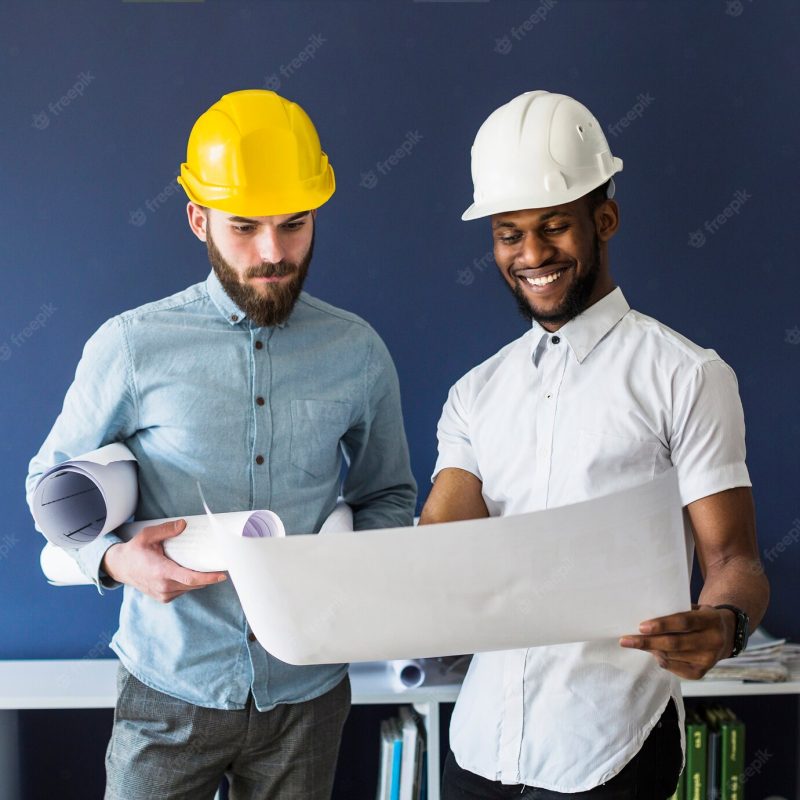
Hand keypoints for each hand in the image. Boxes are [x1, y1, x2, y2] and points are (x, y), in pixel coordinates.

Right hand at [102, 519, 226, 603]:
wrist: (120, 567)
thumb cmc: (135, 550)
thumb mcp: (147, 535)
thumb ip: (165, 530)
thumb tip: (183, 525)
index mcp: (161, 572)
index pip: (191, 579)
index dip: (208, 578)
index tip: (222, 575)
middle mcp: (163, 586)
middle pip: (194, 584)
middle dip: (209, 576)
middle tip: (220, 565)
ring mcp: (163, 594)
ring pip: (190, 588)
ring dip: (199, 579)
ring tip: (205, 566)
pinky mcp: (163, 598)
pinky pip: (183, 590)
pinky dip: (189, 583)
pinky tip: (189, 572)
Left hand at [618, 604, 734, 679]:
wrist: (726, 635)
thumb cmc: (701, 617)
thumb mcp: (694, 608)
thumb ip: (676, 612)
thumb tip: (646, 621)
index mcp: (710, 620)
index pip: (683, 622)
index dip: (662, 625)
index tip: (641, 626)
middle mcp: (712, 641)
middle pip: (675, 643)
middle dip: (647, 642)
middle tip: (626, 640)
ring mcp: (708, 659)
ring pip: (673, 657)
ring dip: (651, 650)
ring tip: (635, 643)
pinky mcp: (702, 672)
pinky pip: (676, 668)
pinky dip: (662, 661)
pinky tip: (654, 654)